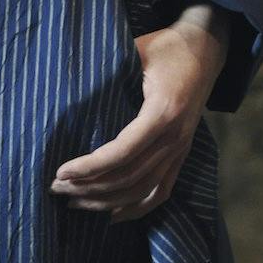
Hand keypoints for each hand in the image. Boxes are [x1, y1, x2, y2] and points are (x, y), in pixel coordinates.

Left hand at [50, 2, 227, 222]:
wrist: (206, 49)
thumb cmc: (166, 47)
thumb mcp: (136, 51)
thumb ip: (108, 72)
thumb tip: (68, 92)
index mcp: (163, 112)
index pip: (122, 152)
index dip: (90, 166)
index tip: (61, 171)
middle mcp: (175, 137)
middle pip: (128, 176)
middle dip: (89, 187)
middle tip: (56, 188)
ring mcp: (181, 150)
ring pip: (141, 190)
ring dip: (106, 200)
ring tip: (74, 200)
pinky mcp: (182, 155)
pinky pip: (161, 191)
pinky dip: (137, 208)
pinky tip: (112, 215)